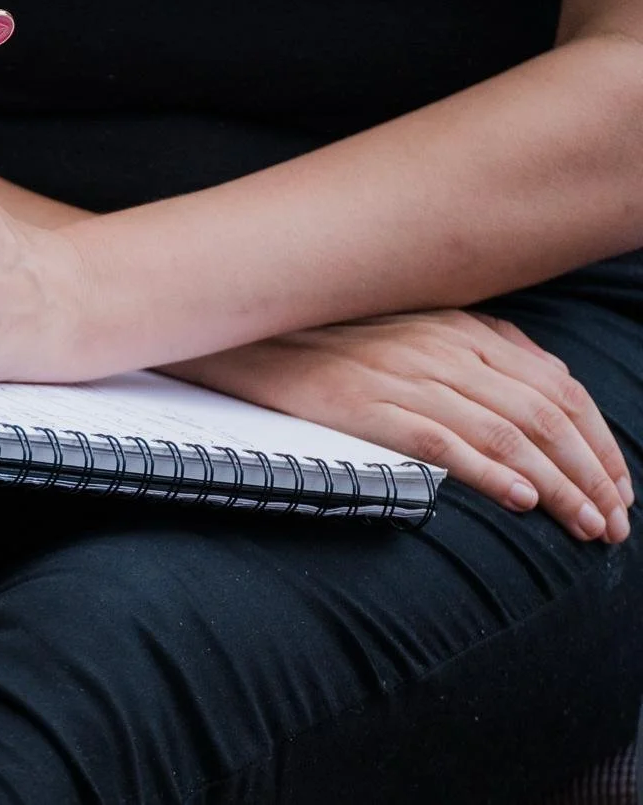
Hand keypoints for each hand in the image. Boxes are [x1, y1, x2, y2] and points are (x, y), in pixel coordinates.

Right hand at [165, 310, 632, 542]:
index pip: (557, 386)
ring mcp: (406, 375)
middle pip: (545, 413)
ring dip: (559, 484)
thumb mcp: (409, 334)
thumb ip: (468, 353)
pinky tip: (521, 501)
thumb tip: (532, 390)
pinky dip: (490, 472)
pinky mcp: (366, 405)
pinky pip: (443, 440)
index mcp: (460, 329)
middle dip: (593, 472)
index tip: (618, 484)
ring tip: (586, 525)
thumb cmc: (328, 344)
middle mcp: (444, 347)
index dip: (598, 440)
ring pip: (508, 431)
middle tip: (614, 522)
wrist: (249, 336)